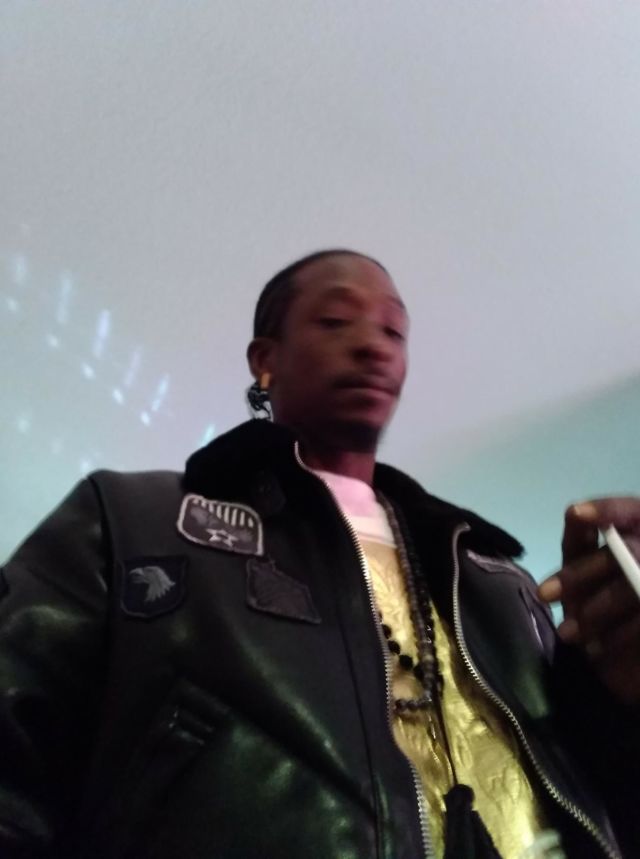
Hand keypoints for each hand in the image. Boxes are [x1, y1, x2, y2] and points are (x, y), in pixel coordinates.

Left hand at [538, 497, 639, 704]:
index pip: (633, 512)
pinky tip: (595, 649)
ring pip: (634, 589)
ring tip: (567, 633)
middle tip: (544, 595)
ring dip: (598, 610)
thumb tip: (574, 514)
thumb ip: (581, 542)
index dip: (608, 510)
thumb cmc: (599, 605)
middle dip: (581, 573)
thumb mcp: (585, 572)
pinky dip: (618, 636)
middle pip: (630, 552)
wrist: (623, 667)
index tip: (575, 513)